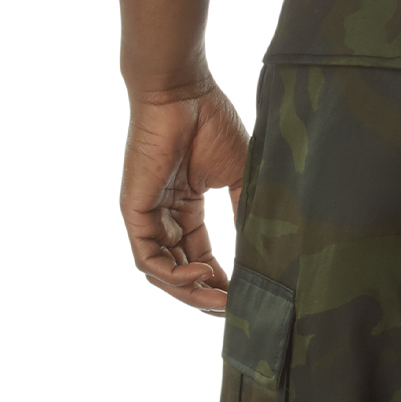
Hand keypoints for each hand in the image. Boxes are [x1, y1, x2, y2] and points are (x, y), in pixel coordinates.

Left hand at [119, 83, 249, 312]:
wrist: (183, 90)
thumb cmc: (211, 121)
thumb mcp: (239, 177)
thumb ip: (245, 213)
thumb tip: (265, 252)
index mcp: (187, 208)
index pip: (201, 258)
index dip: (223, 283)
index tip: (246, 299)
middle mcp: (164, 216)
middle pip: (182, 273)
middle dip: (207, 297)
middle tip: (233, 311)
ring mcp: (147, 215)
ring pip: (163, 274)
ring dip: (191, 293)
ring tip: (220, 300)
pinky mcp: (134, 211)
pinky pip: (148, 260)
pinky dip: (174, 276)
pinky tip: (201, 274)